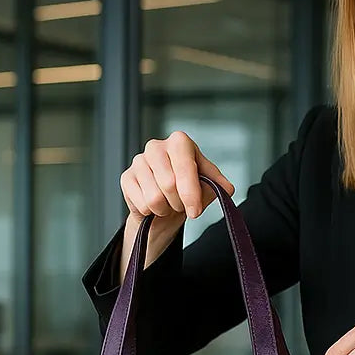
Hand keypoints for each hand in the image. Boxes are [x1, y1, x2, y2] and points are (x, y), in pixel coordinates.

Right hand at [118, 130, 234, 278]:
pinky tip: (154, 205)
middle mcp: (156, 146)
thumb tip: (227, 188)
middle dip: (179, 203)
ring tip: (168, 204)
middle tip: (182, 205)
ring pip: (154, 198)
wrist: (167, 206)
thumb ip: (219, 185)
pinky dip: (151, 212)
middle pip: (169, 184)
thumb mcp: (208, 186)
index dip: (191, 193)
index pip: (185, 168)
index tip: (196, 211)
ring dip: (165, 209)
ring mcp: (138, 161)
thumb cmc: (189, 190)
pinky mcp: (126, 177)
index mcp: (179, 142)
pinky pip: (141, 204)